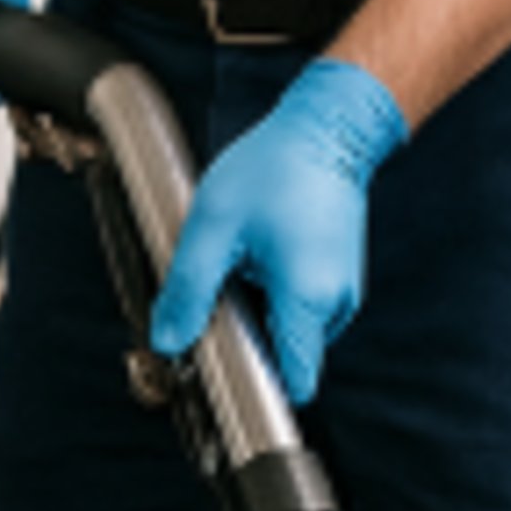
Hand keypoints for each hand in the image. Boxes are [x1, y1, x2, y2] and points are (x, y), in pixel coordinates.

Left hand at [149, 59, 408, 405]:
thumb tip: (167, 340)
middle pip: (288, 357)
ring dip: (264, 313)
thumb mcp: (214, 226)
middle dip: (252, 340)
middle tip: (221, 297)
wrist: (328, 125)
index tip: (228, 369)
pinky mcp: (339, 274)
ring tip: (243, 267)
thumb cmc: (275, 165)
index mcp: (307, 300)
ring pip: (294, 330)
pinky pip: (304, 305)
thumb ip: (187, 288)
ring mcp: (342, 290)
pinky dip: (278, 294)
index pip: (294, 382)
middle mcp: (335, 304)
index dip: (259, 385)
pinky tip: (260, 258)